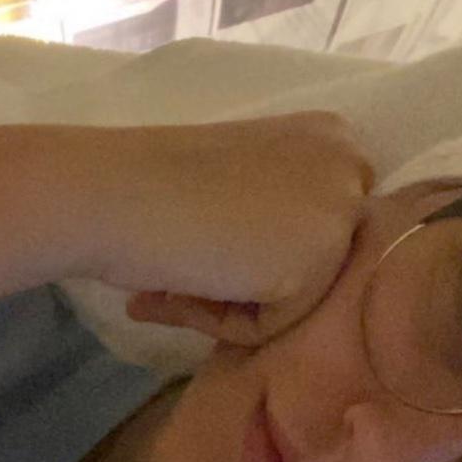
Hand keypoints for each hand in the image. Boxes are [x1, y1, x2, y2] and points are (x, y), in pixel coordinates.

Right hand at [109, 112, 374, 346]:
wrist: (111, 190)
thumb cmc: (153, 180)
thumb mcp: (241, 177)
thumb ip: (279, 210)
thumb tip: (282, 258)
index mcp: (332, 137)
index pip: (318, 229)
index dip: (259, 252)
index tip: (204, 249)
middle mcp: (350, 165)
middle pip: (316, 266)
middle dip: (253, 285)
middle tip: (182, 281)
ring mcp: (341, 210)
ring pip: (299, 299)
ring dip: (235, 307)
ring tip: (172, 290)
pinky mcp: (319, 260)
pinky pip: (279, 324)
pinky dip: (228, 324)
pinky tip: (182, 295)